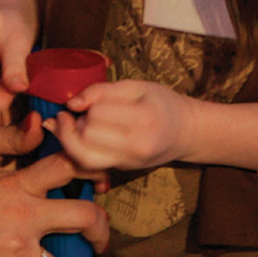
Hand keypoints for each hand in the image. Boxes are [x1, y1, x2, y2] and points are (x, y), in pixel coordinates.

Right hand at [0, 154, 108, 256]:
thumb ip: (17, 182)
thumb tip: (39, 180)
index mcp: (17, 185)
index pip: (65, 166)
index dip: (88, 169)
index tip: (96, 180)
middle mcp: (25, 216)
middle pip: (85, 216)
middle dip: (100, 229)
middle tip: (99, 239)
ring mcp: (18, 250)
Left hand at [51, 79, 196, 171]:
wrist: (186, 132)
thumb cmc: (161, 103)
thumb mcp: (136, 86)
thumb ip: (101, 91)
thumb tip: (72, 103)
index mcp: (143, 120)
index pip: (96, 115)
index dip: (87, 105)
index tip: (90, 100)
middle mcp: (136, 147)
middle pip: (85, 139)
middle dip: (76, 123)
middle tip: (80, 112)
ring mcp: (128, 163)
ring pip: (82, 158)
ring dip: (71, 139)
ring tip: (73, 124)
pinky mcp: (121, 170)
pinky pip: (89, 164)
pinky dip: (77, 149)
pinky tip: (78, 135)